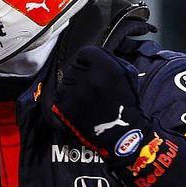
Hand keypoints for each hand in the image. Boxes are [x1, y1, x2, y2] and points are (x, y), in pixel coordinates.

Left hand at [51, 46, 146, 161]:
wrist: (121, 133)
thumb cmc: (125, 102)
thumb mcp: (126, 73)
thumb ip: (108, 60)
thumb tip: (90, 57)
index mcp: (105, 65)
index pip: (85, 53)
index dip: (88, 62)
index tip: (94, 71)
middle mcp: (88, 77)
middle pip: (74, 67)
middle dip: (81, 75)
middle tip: (91, 89)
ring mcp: (75, 93)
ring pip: (65, 81)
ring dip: (72, 87)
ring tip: (86, 99)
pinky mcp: (65, 107)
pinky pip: (59, 97)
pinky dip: (65, 101)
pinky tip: (78, 107)